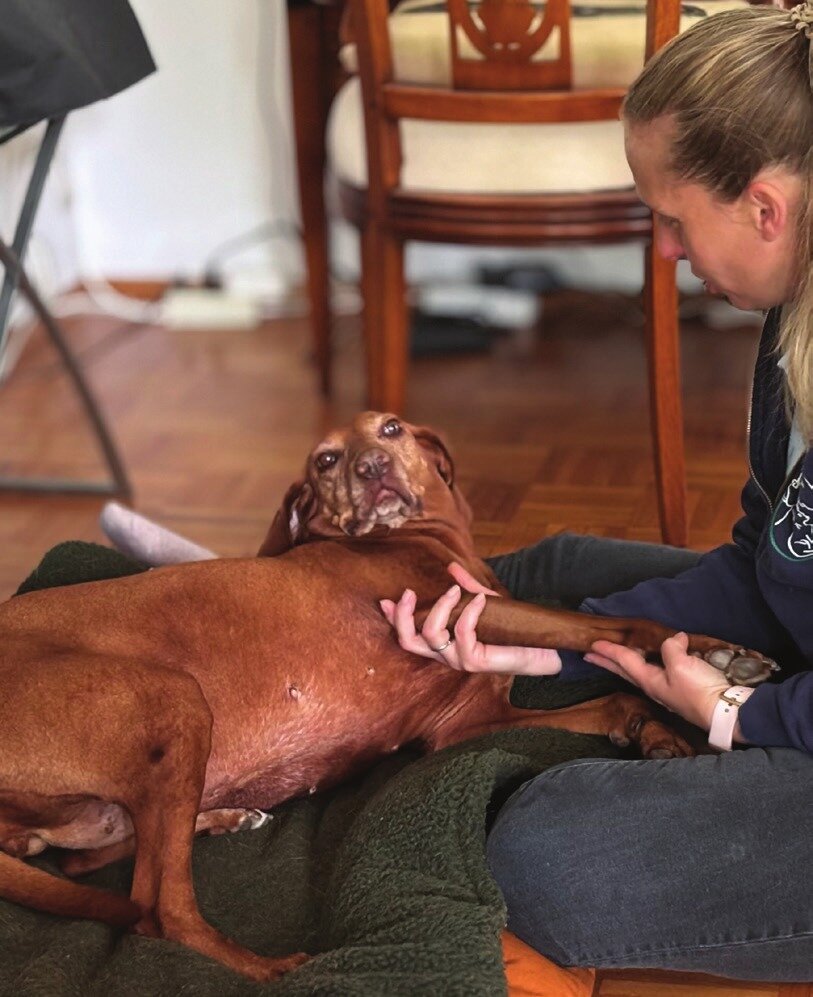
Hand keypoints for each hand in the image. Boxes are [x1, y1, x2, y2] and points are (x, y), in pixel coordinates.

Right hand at [379, 561, 561, 675]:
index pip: (409, 635)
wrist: (540, 650)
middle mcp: (446, 654)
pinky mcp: (475, 662)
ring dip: (440, 607)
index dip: (394, 618)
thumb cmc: (511, 631)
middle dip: (403, 615)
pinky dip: (469, 612)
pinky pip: (462, 633)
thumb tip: (451, 567)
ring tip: (455, 590)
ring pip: (430, 635)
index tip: (385, 599)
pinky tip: (481, 599)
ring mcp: (458, 660)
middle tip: (408, 593)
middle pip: (408, 640)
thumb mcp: (486, 603)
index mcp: (443, 643)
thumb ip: (468, 588)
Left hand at [585, 631, 728, 730]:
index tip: (591, 645)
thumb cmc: (699, 690)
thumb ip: (671, 649)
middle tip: (590, 655)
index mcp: (649, 681)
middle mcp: (655, 686)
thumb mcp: (681, 665)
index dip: (609, 651)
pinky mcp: (682, 689)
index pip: (624, 662)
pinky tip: (654, 662)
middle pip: (626, 670)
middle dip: (608, 662)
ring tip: (616, 657)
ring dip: (625, 663)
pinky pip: (660, 671)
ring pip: (640, 672)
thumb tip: (676, 639)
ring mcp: (668, 689)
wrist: (724, 713)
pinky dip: (650, 663)